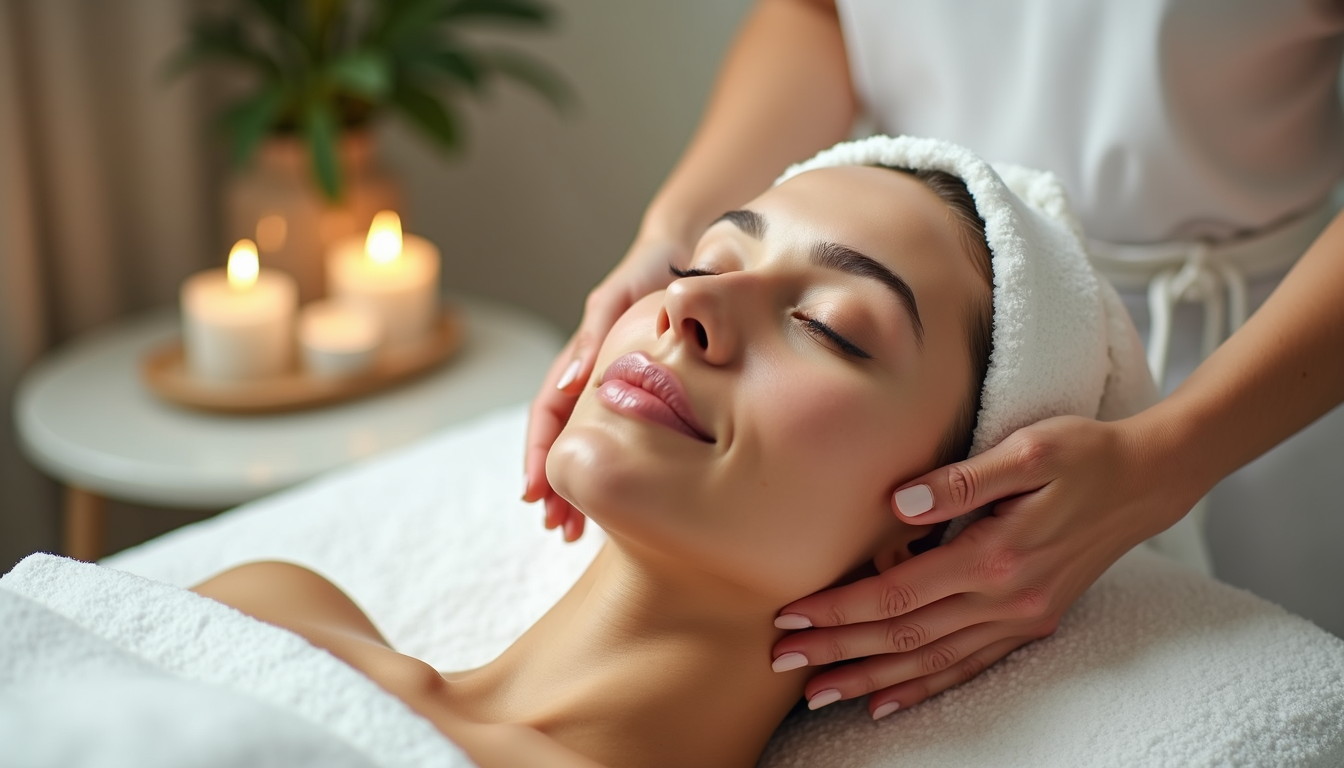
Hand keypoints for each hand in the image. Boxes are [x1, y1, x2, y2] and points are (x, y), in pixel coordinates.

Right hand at [522, 236, 692, 540]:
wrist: (694, 254)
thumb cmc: (654, 270)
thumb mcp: (619, 297)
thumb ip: (594, 334)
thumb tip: (570, 384)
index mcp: (582, 358)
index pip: (548, 413)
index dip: (539, 454)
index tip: (534, 493)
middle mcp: (595, 378)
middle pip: (564, 440)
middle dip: (554, 486)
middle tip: (555, 527)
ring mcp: (618, 389)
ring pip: (591, 446)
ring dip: (578, 488)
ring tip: (574, 531)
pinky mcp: (649, 395)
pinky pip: (624, 441)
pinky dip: (615, 471)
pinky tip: (620, 501)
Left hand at [768, 414, 1193, 718]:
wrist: (1149, 480)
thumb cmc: (1085, 453)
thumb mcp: (1028, 448)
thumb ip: (961, 480)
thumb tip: (896, 502)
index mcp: (996, 555)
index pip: (898, 593)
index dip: (841, 607)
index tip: (792, 614)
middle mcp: (1006, 598)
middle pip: (905, 635)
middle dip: (839, 651)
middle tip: (783, 661)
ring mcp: (1020, 617)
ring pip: (932, 661)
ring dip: (872, 679)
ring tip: (820, 692)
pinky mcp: (1031, 622)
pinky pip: (969, 667)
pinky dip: (925, 688)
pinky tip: (888, 702)